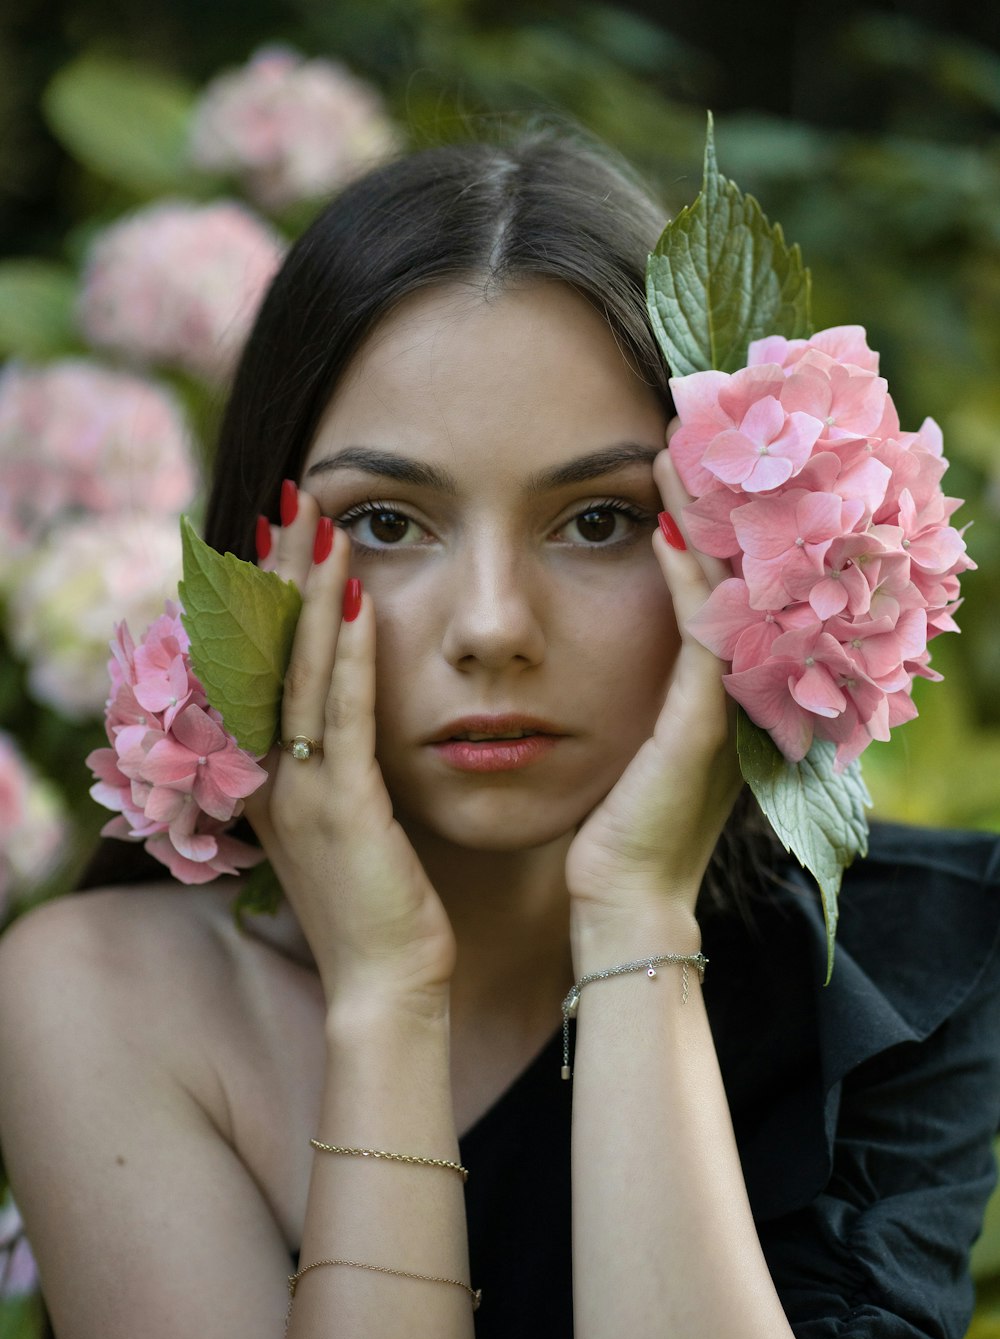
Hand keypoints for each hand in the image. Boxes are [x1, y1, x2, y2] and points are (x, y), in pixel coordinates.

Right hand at [243, 485, 455, 1016]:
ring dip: (307, 589)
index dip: (265, 594)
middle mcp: (268, 774)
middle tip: (292, 494)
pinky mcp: (341, 809)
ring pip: (297, 669)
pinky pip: (341, 714)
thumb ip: (339, 764)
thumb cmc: (381, 906)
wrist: (388, 986)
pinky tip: (356, 597)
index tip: (281, 530)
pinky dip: (346, 652)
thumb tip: (350, 712)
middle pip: (267, 649)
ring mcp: (298, 790)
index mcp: (267, 776)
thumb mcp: (350, 823)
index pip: (259, 664)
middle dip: (279, 569)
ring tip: (318, 519)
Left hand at [564, 438, 742, 920]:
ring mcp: (719, 707)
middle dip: (705, 505)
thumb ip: (601, 690)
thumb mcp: (605, 746)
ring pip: (724, 589)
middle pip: (727, 573)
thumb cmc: (600, 831)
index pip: (704, 588)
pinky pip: (704, 636)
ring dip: (700, 519)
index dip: (689, 525)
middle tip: (680, 433)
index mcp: (698, 691)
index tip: (660, 466)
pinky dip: (686, 578)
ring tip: (674, 452)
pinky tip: (663, 527)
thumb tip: (550, 642)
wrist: (619, 905)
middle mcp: (722, 690)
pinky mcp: (702, 729)